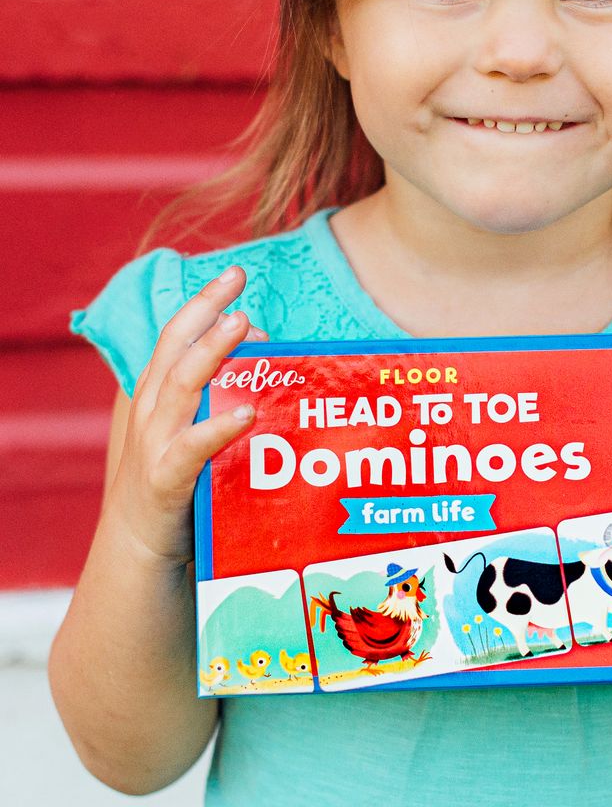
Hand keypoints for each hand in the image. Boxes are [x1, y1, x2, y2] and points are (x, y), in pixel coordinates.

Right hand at [108, 266, 267, 567]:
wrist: (141, 543)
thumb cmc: (182, 475)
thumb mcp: (196, 423)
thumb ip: (225, 387)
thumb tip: (265, 347)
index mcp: (159, 392)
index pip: (178, 335)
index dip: (203, 302)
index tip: (234, 274)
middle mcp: (153, 410)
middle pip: (176, 349)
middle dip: (206, 311)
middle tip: (237, 284)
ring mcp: (157, 442)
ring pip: (182, 387)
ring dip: (212, 353)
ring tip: (242, 326)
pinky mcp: (167, 478)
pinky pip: (193, 448)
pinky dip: (219, 427)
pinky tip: (248, 412)